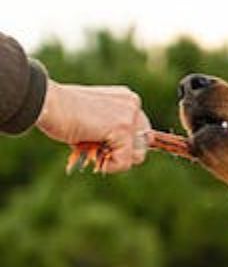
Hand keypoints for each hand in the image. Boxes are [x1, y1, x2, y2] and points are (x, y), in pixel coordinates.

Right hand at [36, 81, 150, 172]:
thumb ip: (110, 129)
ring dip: (113, 159)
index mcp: (126, 100)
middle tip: (96, 150)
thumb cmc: (61, 112)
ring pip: (136, 155)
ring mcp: (129, 116)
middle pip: (143, 145)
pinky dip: (108, 166)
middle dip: (121, 153)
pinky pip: (124, 162)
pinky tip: (90, 155)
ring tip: (91, 150)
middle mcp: (132, 104)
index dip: (123, 145)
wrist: (46, 102)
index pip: (141, 132)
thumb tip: (121, 153)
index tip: (102, 146)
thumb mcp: (93, 118)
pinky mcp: (122, 129)